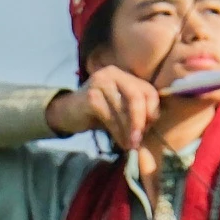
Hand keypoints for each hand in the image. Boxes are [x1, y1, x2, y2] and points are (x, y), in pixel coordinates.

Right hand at [45, 66, 162, 151]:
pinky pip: (110, 116)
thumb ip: (136, 111)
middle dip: (141, 121)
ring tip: (130, 145)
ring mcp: (100, 82)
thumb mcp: (120, 109)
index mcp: (124, 75)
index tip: (149, 128)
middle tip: (139, 140)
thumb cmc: (98, 113)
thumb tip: (152, 126)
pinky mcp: (90, 96)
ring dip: (128, 130)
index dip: (153, 110)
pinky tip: (119, 142)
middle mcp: (112, 74)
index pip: (148, 90)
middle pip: (136, 97)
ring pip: (122, 108)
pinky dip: (117, 132)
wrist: (67, 113)